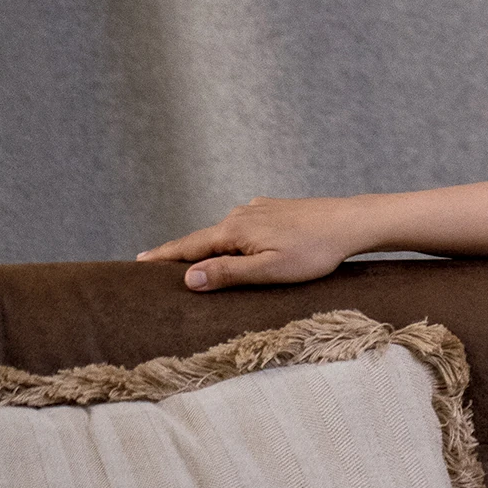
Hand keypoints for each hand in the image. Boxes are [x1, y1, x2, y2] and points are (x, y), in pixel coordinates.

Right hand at [136, 195, 367, 290]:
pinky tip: (233, 247)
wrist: (350, 223)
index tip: (137, 263)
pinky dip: (231, 240)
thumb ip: (229, 273)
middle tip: (154, 265)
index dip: (163, 257)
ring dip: (208, 247)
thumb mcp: (270, 270)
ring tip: (190, 262)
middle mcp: (239, 215)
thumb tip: (188, 278)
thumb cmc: (314, 252)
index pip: (189, 247)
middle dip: (180, 253)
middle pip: (203, 239)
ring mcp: (256, 210)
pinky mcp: (273, 210)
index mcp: (234, 231)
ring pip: (224, 233)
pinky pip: (243, 228)